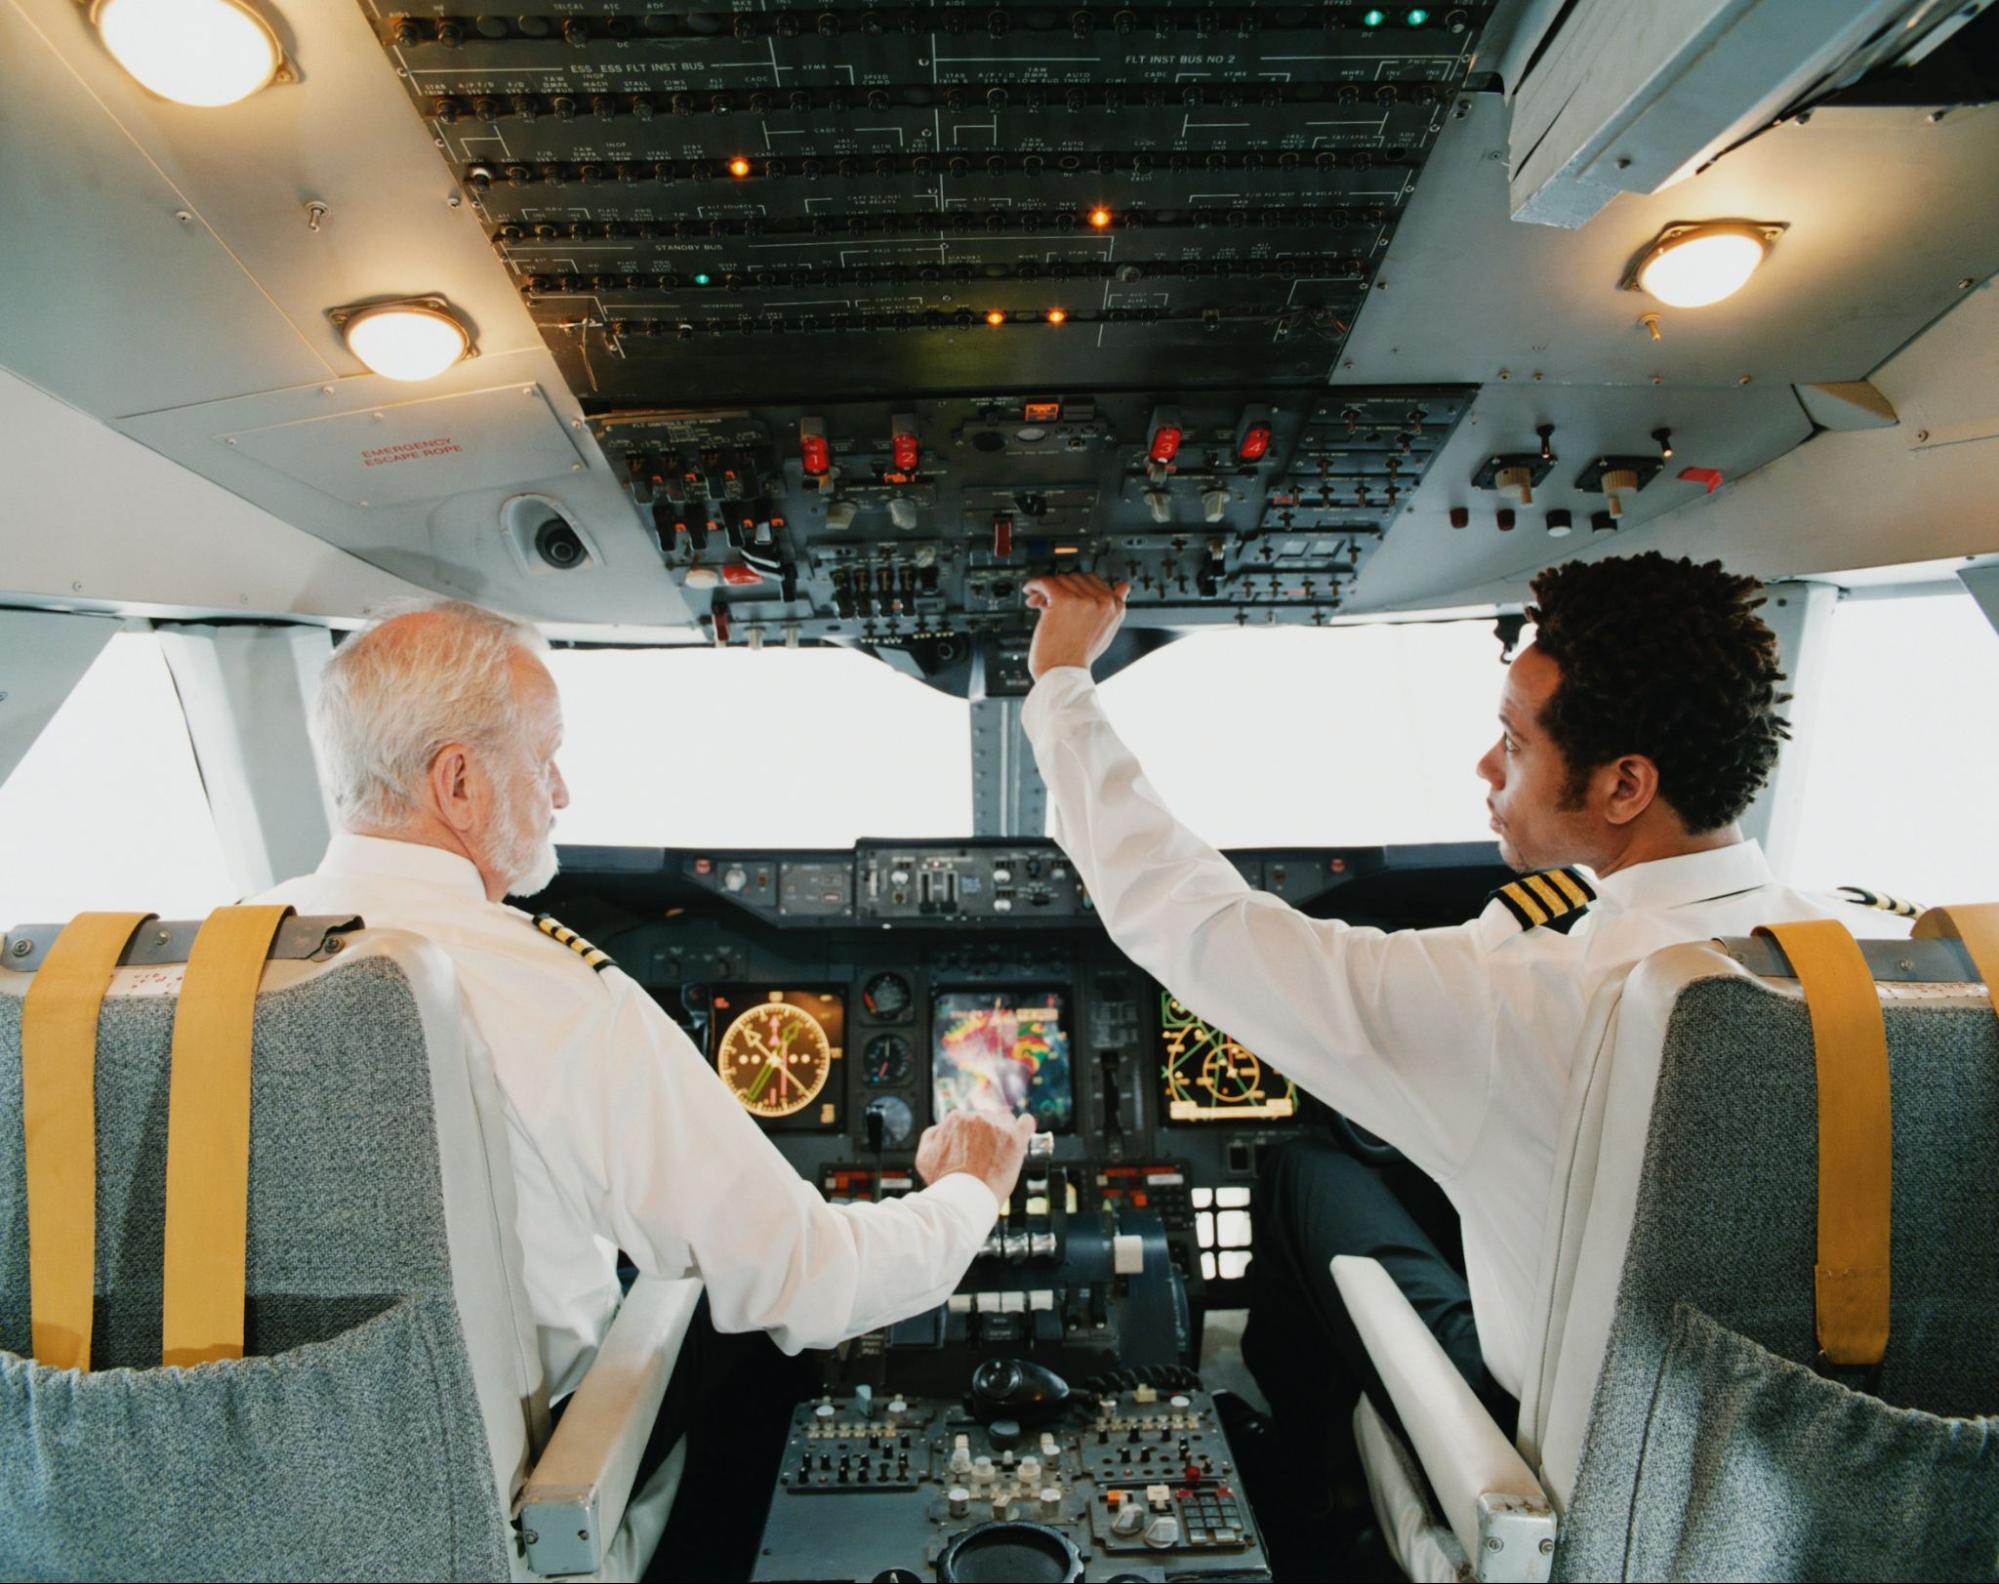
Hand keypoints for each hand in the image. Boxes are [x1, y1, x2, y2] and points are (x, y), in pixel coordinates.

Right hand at [915, 1109, 1036, 1203]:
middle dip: (985, 1134)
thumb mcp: (924, 1157)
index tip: (969, 1152)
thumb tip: (942, 1127)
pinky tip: (1024, 1130)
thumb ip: (932, 1136)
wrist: (964, 1201)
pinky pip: (1026, 1123)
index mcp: (956, 1118)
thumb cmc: (944, 1182)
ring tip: (998, 1155)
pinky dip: (1025, 1126)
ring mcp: (997, 1127)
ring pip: (1005, 1122)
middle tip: (983, 1158)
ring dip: (1002, 1134)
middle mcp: (977, 1117)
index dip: (968, 1137)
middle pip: (986, 1120)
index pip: (966, 1120)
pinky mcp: (1015, 1139)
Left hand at [1022, 573, 1131, 680]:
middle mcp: (1103, 601)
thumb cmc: (1080, 658)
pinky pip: (1046, 581)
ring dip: (1046, 589)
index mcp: (1116, 607)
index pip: (1095, 581)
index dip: (1077, 588)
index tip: (1067, 596)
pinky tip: (1030, 590)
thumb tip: (1124, 586)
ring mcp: (1084, 600)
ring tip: (1039, 602)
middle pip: (1077, 578)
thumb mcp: (1106, 631)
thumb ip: (1113, 608)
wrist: (1063, 673)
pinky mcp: (1064, 600)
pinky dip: (1034, 584)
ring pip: (1061, 579)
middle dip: (1062, 588)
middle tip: (1048, 601)